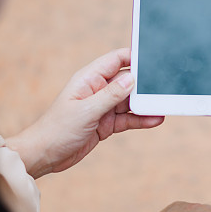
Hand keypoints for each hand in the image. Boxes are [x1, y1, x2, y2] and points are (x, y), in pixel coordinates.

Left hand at [6, 48, 163, 178]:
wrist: (45, 155)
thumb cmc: (57, 129)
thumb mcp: (86, 111)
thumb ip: (110, 95)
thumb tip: (132, 78)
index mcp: (89, 78)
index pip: (117, 59)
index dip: (135, 57)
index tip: (155, 58)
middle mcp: (98, 89)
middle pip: (127, 80)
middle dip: (146, 83)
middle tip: (165, 85)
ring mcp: (103, 107)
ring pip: (131, 101)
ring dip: (146, 103)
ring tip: (164, 105)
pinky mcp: (106, 123)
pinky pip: (128, 118)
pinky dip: (141, 119)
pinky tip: (155, 119)